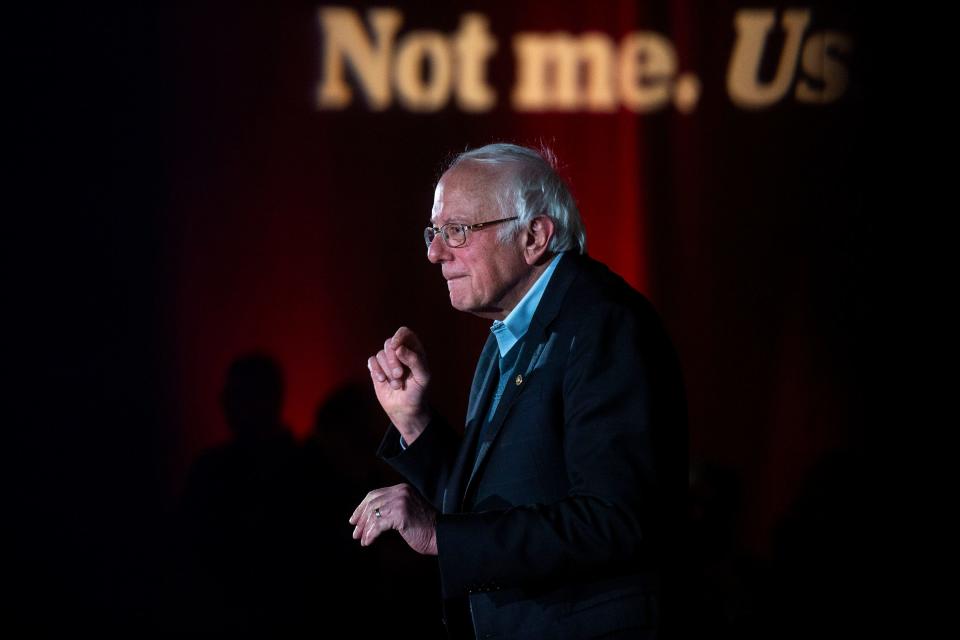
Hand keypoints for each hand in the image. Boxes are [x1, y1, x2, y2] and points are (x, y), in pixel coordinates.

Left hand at [349, 483, 437, 555]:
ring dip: (365, 529)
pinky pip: (378, 524)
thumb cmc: (424, 528)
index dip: (361, 507)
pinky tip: (368, 542)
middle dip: (360, 518)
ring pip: (373, 514)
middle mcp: (401, 492)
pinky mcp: (401, 514)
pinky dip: (371, 534)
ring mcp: (401, 502)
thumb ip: (390, 509)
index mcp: (402, 489)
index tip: (354, 520)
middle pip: (371, 502)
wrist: (441, 535)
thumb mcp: (406, 511)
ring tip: (362, 539)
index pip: (375, 494)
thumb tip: (367, 519)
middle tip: (355, 532)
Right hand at [367, 326, 430, 442]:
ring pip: (380, 354)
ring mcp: (388, 361)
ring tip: (397, 384)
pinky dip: (376, 371)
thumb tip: (399, 348)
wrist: (406, 409)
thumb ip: (415, 360)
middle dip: (392, 359)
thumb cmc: (418, 392)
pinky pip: (371, 361)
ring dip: (387, 370)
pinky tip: (382, 381)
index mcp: (414, 350)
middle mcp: (400, 353)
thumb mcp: (423, 377)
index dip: (399, 336)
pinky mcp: (377, 369)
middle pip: (390, 343)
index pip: (405, 333)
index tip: (396, 347)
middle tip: (399, 374)